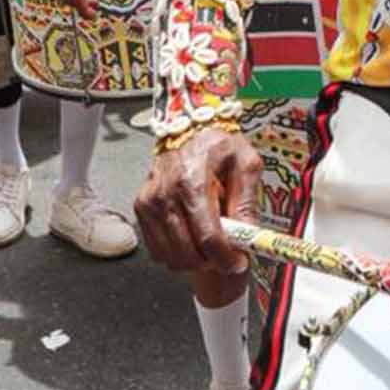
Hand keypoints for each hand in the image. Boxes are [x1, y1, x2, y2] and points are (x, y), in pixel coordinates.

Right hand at [135, 127, 263, 278]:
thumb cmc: (218, 146)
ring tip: (210, 246)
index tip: (238, 262)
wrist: (188, 127)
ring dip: (194, 261)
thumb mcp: (245, 164)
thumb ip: (246, 201)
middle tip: (227, 256)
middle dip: (211, 263)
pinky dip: (176, 253)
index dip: (226, 258)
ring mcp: (150, 202)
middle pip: (188, 253)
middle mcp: (166, 194)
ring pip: (171, 256)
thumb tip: (248, 236)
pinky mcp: (141, 208)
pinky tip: (191, 238)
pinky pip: (157, 250)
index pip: (208, 237)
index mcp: (193, 181)